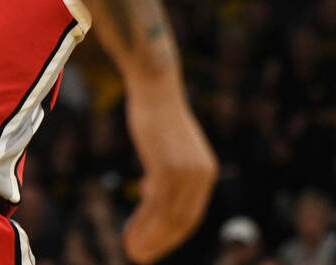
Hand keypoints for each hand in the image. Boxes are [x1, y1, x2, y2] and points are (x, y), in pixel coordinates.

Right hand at [121, 74, 217, 263]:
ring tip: (130, 251)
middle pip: (182, 222)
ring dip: (148, 239)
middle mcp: (202, 175)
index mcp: (207, 171)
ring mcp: (186, 172)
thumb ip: (166, 171)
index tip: (154, 247)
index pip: (192, 215)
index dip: (172, 236)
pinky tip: (128, 235)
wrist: (156, 87)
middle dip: (161, 244)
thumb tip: (151, 192)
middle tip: (139, 257)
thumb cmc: (158, 116)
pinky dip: (141, 226)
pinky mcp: (167, 168)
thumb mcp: (168, 148)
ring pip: (167, 219)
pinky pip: (154, 208)